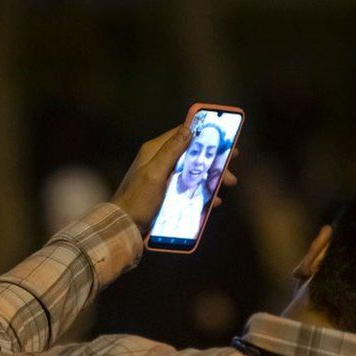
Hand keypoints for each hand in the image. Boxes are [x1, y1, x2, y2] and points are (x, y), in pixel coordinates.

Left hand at [112, 125, 238, 233]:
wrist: (124, 226)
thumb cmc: (138, 199)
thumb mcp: (155, 173)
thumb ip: (170, 151)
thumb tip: (188, 129)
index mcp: (155, 151)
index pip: (182, 134)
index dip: (204, 135)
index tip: (224, 139)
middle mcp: (160, 161)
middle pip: (191, 154)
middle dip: (212, 161)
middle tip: (231, 167)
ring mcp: (163, 177)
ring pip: (193, 171)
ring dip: (211, 177)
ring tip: (227, 185)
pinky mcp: (166, 193)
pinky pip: (189, 187)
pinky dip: (202, 191)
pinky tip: (214, 200)